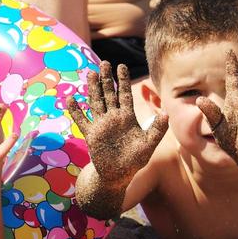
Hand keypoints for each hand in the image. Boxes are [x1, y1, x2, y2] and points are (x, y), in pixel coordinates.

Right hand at [65, 62, 167, 186]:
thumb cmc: (135, 160)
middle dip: (106, 79)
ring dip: (93, 89)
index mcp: (127, 117)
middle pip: (109, 94)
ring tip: (90, 74)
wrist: (118, 176)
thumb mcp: (149, 144)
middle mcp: (113, 118)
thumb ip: (157, 129)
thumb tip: (167, 113)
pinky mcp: (91, 135)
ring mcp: (101, 125)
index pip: (124, 95)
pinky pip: (82, 120)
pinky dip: (76, 111)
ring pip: (96, 103)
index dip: (122, 81)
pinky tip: (70, 99)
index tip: (121, 66)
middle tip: (104, 63)